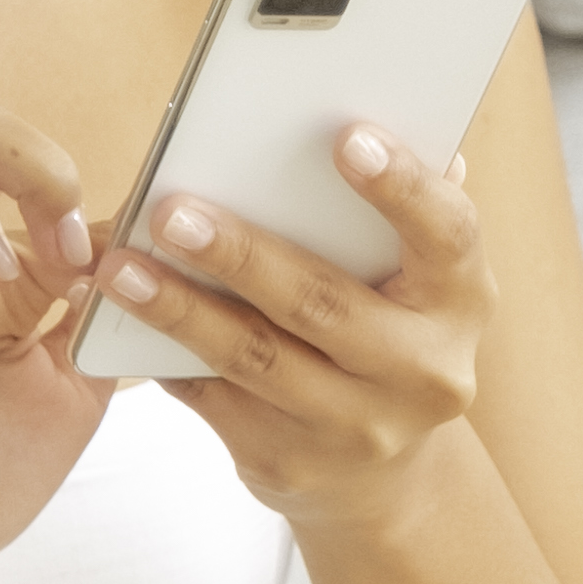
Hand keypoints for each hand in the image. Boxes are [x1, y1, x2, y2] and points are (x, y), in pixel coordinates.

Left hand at [94, 125, 488, 537]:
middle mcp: (422, 371)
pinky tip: (122, 319)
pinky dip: (165, 355)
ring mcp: (357, 427)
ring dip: (179, 309)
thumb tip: (382, 111)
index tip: (346, 138)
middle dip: (241, 255)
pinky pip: (216, 401)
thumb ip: (398, 207)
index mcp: (461, 299)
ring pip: (255, 358)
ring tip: (121, 267)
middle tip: (172, 211)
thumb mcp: (418, 277)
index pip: (446, 233)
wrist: (380, 472)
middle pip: (322, 304)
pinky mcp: (289, 462)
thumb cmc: (389, 331)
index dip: (402, 186)